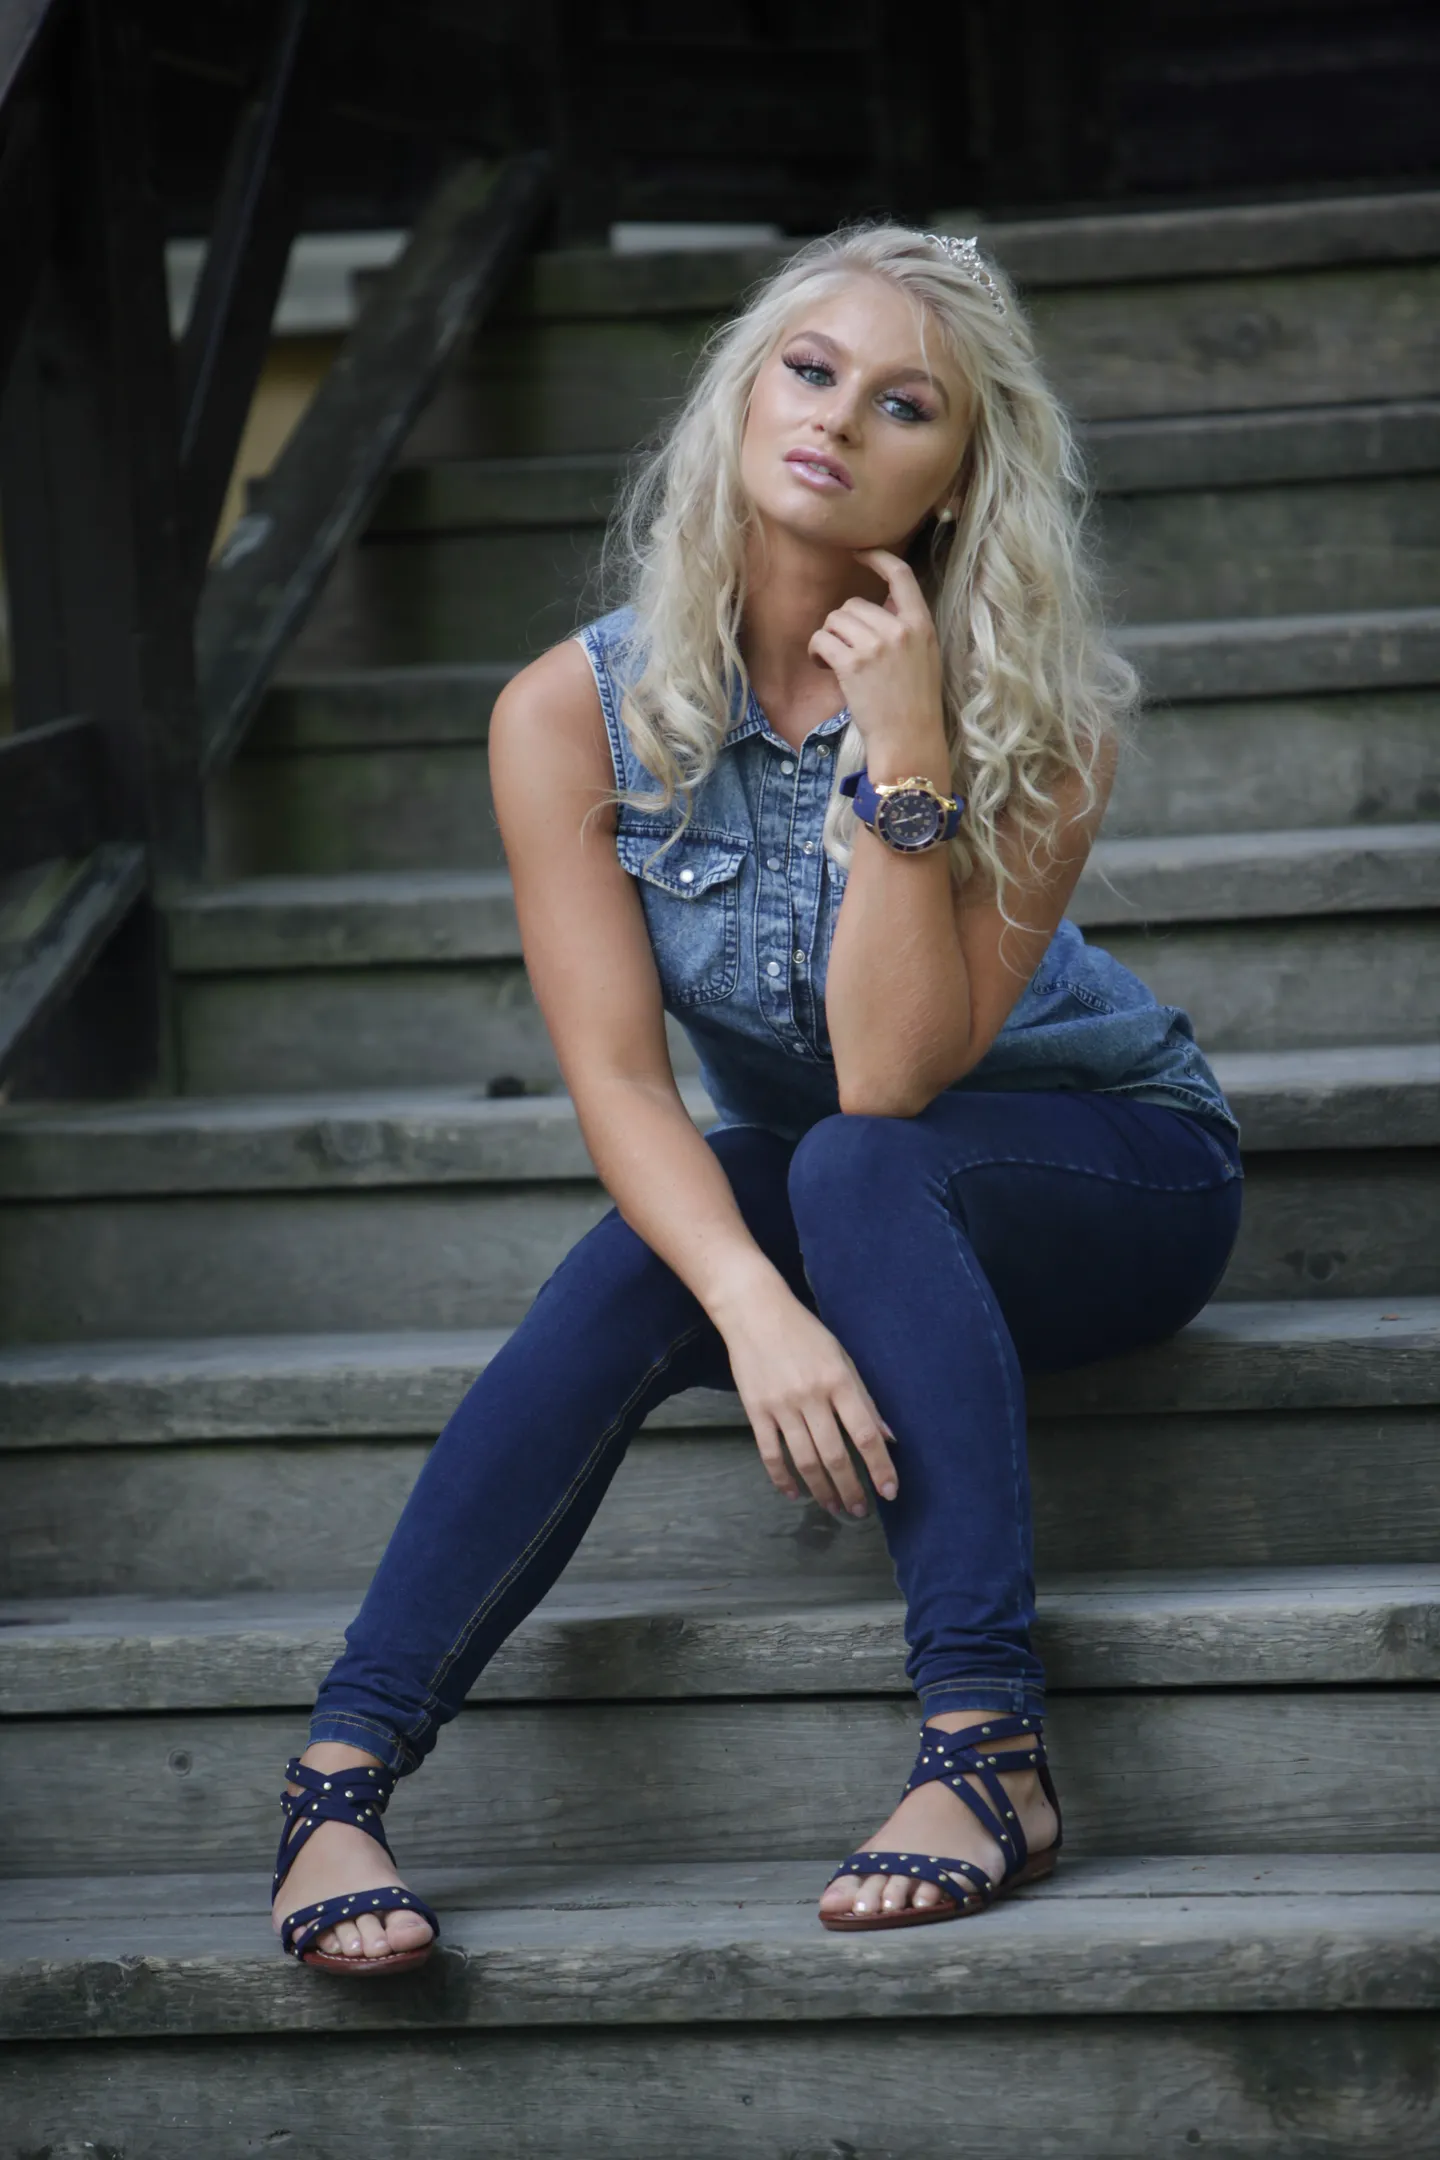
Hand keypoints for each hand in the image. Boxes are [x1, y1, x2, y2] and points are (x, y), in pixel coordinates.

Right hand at [718, 1287, 898, 1515]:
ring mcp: (781, 1406)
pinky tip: (795, 1494)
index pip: (865, 1434)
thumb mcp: (843, 1358)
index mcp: (839, 1381)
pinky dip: (782, 1479)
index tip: (890, 1492)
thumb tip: (889, 1437)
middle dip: (851, 1489)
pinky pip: (770, 1453)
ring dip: (822, 1490)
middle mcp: (811, 1397)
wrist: (754, 1312)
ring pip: (805, 1461)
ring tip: (834, 1507)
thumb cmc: (805, 1333)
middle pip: (835, 1455)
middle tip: (859, 1511)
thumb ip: (865, 1399)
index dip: (880, 1467)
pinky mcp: (756, 1411)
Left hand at [807, 548, 944, 760]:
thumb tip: (883, 603)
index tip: (859, 554)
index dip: (877, 558)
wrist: (910, 740)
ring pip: (834, 620)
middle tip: (846, 652)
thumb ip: (906, 627)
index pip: (901, 575)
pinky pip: (821, 640)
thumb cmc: (915, 705)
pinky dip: (816, 652)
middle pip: (854, 605)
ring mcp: (877, 646)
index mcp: (922, 625)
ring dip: (828, 639)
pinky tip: (824, 666)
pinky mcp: (854, 664)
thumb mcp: (925, 657)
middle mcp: (900, 630)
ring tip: (835, 662)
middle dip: (843, 625)